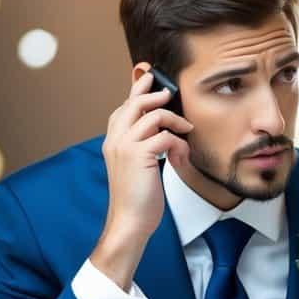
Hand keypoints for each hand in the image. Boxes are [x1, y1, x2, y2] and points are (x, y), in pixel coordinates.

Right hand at [92, 71, 192, 288]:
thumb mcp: (139, 166)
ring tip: (186, 130)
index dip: (137, 89)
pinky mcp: (139, 155)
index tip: (150, 77)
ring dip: (175, 121)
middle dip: (156, 93)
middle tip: (171, 95)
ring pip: (153, 114)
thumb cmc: (137, 197)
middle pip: (135, 102)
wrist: (130, 221)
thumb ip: (145, 145)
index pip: (124, 107)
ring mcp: (125, 146)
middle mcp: (115, 138)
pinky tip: (182, 156)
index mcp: (112, 140)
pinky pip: (165, 136)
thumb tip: (162, 131)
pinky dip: (178, 143)